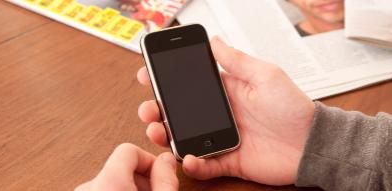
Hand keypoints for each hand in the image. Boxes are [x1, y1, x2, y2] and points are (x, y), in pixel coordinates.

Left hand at [75, 143, 177, 190]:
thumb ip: (165, 179)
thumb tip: (166, 161)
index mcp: (107, 182)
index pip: (129, 150)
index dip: (150, 160)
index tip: (161, 176)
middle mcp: (88, 187)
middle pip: (120, 167)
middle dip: (142, 179)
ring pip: (113, 183)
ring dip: (132, 189)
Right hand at [137, 36, 314, 184]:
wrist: (310, 145)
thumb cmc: (293, 108)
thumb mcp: (266, 75)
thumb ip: (237, 60)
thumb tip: (215, 40)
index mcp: (226, 91)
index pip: (189, 83)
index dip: (167, 80)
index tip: (148, 75)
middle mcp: (220, 114)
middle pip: (180, 112)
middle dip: (158, 110)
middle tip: (149, 109)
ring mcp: (221, 137)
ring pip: (185, 137)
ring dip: (167, 136)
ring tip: (157, 131)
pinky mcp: (227, 160)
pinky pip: (204, 164)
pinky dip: (193, 163)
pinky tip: (187, 156)